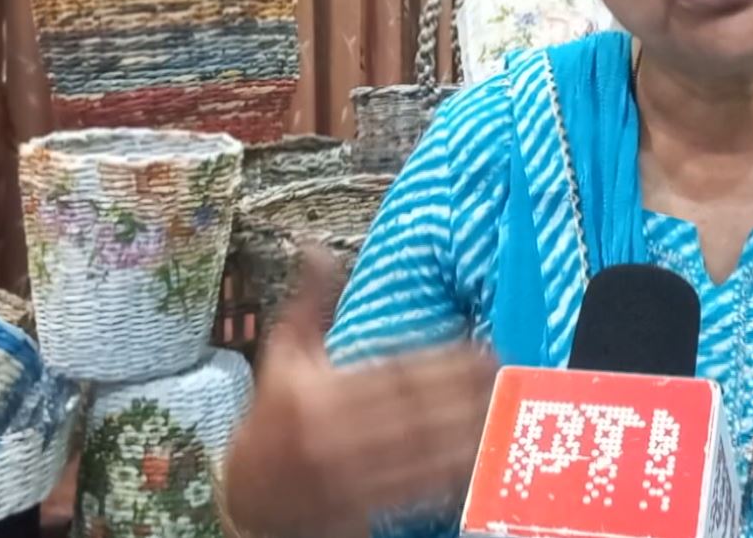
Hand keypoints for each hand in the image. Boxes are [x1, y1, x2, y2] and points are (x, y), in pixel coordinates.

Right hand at [221, 247, 498, 537]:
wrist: (246, 495)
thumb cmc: (269, 417)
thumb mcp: (282, 354)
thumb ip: (308, 301)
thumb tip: (316, 246)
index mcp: (318, 392)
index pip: (393, 371)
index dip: (442, 359)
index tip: (481, 345)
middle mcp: (335, 433)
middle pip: (417, 410)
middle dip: (466, 391)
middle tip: (506, 372)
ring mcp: (350, 475)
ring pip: (423, 451)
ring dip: (469, 431)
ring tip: (505, 409)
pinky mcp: (362, 508)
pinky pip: (417, 491)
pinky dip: (453, 475)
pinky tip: (483, 457)